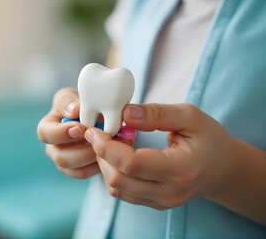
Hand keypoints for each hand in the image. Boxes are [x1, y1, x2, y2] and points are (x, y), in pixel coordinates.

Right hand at [37, 88, 99, 178]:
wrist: (96, 114)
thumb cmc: (80, 103)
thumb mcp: (73, 96)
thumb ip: (69, 101)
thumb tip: (73, 111)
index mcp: (47, 128)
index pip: (45, 134)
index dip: (61, 133)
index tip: (80, 128)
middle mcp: (53, 147)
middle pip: (60, 157)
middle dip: (81, 150)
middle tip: (99, 141)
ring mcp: (65, 161)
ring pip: (74, 169)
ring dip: (92, 158)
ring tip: (108, 146)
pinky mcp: (78, 170)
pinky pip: (86, 174)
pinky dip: (98, 166)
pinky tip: (109, 154)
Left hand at [84, 103, 265, 224]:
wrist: (223, 169)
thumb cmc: (209, 139)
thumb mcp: (190, 116)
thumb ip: (157, 113)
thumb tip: (125, 113)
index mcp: (180, 169)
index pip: (131, 164)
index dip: (106, 147)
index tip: (94, 130)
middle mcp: (169, 192)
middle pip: (118, 179)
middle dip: (101, 154)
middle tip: (102, 132)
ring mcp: (161, 202)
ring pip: (116, 188)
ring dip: (105, 163)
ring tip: (113, 141)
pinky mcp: (154, 203)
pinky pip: (122, 192)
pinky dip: (114, 172)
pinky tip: (120, 155)